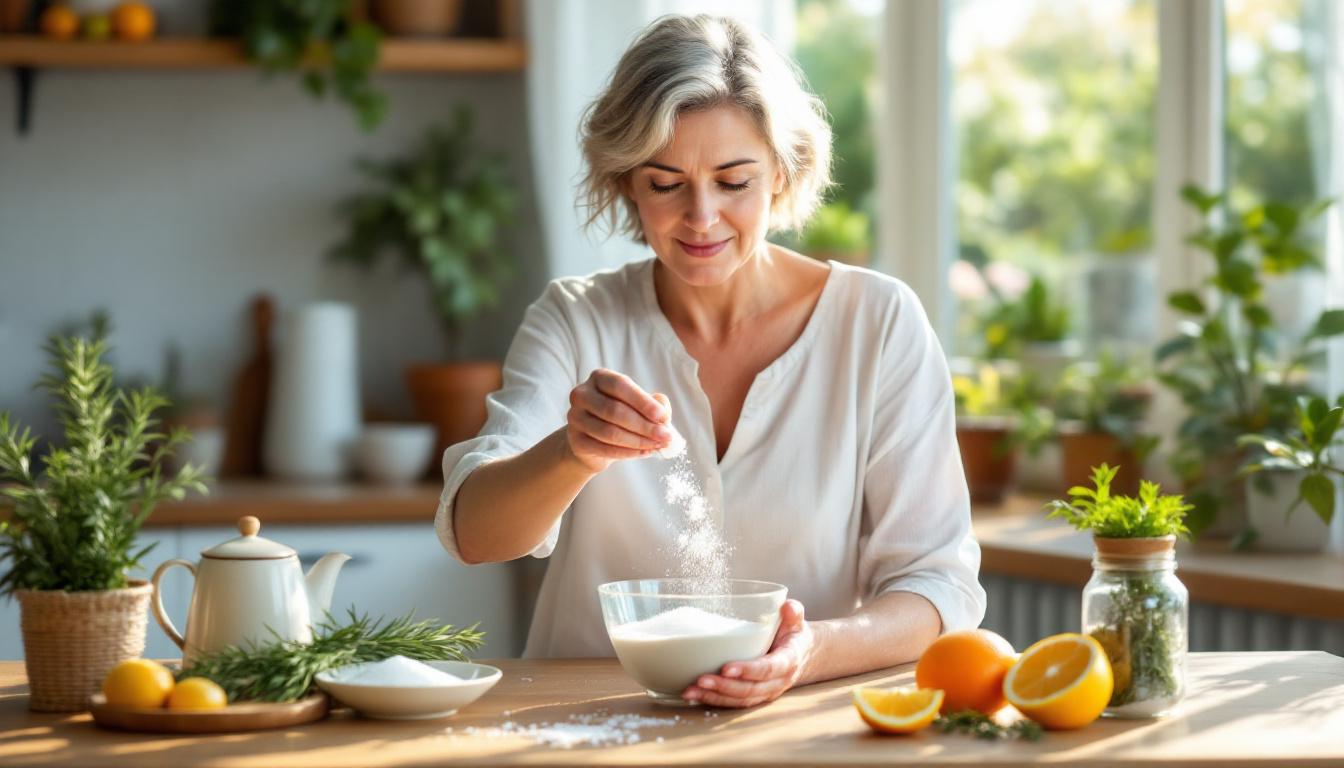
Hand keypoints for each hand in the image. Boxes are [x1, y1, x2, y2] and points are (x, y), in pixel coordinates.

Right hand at [563, 369, 673, 472]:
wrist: (593, 442)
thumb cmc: (620, 417)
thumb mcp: (637, 404)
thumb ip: (653, 403)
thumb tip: (664, 412)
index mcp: (599, 378)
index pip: (620, 385)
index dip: (642, 401)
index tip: (662, 416)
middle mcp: (582, 394)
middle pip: (615, 410)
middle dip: (644, 426)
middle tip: (666, 437)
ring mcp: (575, 418)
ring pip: (610, 432)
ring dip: (638, 441)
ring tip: (658, 445)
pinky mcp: (576, 440)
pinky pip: (605, 449)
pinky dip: (628, 453)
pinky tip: (645, 452)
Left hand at [682, 599, 812, 707]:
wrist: (802, 655)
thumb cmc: (793, 634)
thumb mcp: (796, 621)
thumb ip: (793, 612)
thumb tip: (786, 606)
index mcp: (789, 661)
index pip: (769, 668)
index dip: (748, 670)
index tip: (726, 668)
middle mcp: (778, 681)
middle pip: (751, 689)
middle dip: (725, 686)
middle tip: (701, 680)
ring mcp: (767, 692)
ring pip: (741, 699)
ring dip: (715, 696)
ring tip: (691, 691)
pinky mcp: (756, 697)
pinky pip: (736, 703)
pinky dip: (715, 700)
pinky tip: (696, 695)